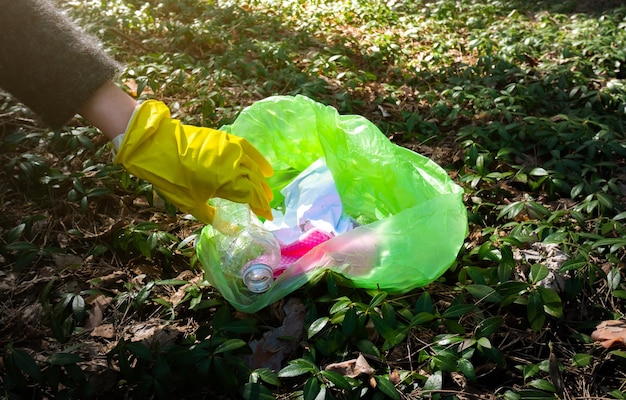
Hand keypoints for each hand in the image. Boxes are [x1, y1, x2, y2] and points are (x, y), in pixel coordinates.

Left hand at [114, 100, 272, 222]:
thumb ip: (213, 217)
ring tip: (267, 191)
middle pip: (255, 182)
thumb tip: (231, 230)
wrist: (157, 147)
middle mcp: (233, 164)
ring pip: (253, 167)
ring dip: (261, 181)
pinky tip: (265, 169)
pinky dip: (258, 159)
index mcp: (226, 182)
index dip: (261, 208)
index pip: (252, 196)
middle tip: (266, 207)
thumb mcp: (191, 205)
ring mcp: (230, 149)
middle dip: (262, 196)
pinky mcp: (225, 139)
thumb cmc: (173, 180)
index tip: (267, 217)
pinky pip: (248, 149)